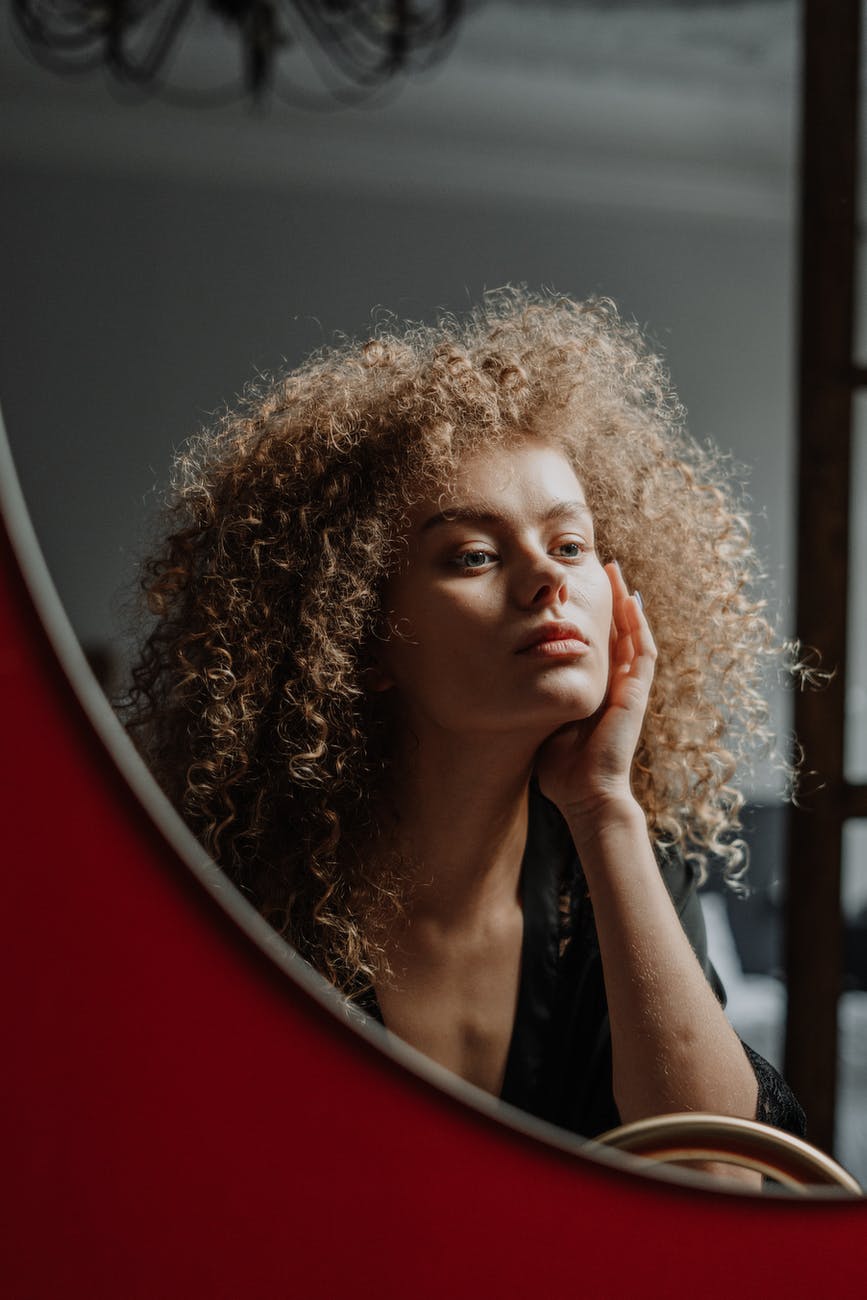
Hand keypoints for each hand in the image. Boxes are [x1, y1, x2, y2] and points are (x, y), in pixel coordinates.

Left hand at [535, 561, 656, 824]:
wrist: (586, 796)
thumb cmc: (561, 770)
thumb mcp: (543, 721)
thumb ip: (534, 700)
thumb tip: (501, 681)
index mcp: (596, 691)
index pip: (596, 644)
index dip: (590, 616)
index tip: (576, 590)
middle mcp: (616, 686)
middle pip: (618, 632)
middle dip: (610, 599)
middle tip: (601, 567)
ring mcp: (630, 690)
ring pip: (634, 635)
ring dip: (626, 603)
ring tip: (616, 573)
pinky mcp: (636, 696)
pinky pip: (642, 653)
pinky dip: (638, 626)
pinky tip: (630, 602)